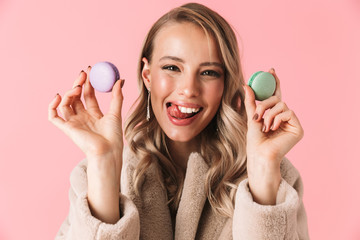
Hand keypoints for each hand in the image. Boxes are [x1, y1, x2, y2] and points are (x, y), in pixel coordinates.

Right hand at [48, 66, 124, 222]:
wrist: (107, 151)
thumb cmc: (114, 137)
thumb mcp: (116, 113)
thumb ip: (117, 96)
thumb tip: (121, 80)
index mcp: (94, 114)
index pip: (88, 94)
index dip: (88, 82)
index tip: (90, 70)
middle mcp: (82, 117)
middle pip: (76, 97)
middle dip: (78, 83)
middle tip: (83, 73)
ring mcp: (74, 122)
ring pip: (66, 103)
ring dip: (69, 92)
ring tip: (77, 87)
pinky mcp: (66, 128)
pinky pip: (53, 116)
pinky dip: (52, 106)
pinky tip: (58, 96)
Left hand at [243, 68, 303, 204]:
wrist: (259, 153)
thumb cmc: (254, 140)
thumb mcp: (252, 117)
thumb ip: (251, 102)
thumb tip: (245, 84)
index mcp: (274, 114)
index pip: (275, 95)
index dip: (275, 82)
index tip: (270, 70)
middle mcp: (284, 117)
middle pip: (278, 99)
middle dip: (265, 103)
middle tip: (257, 114)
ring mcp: (292, 123)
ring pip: (282, 104)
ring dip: (269, 114)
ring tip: (264, 126)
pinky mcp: (298, 128)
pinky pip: (288, 112)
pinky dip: (278, 119)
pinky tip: (273, 129)